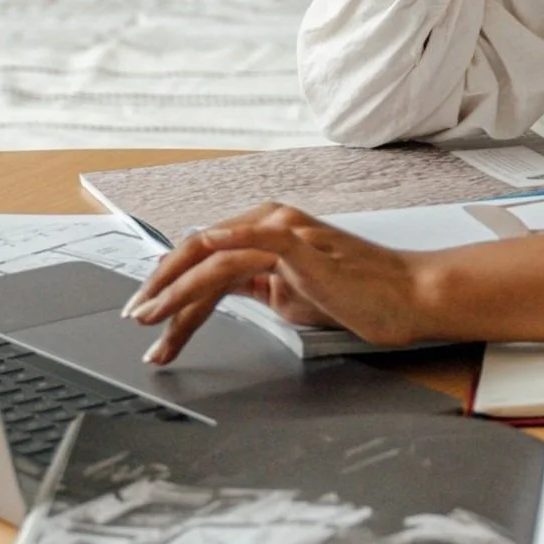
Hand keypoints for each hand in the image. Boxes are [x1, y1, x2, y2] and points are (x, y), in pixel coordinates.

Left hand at [127, 204, 429, 364]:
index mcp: (265, 234)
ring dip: (173, 291)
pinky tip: (187, 272)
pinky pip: (244, 243)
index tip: (152, 317)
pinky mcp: (296, 240)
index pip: (205, 261)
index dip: (172, 289)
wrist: (407, 296)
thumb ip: (259, 290)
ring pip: (210, 258)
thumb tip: (227, 298)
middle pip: (197, 255)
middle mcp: (267, 223)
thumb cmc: (362, 297)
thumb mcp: (295, 297)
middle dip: (160, 289)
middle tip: (136, 319)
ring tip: (151, 320)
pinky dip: (213, 254)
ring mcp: (281, 228)